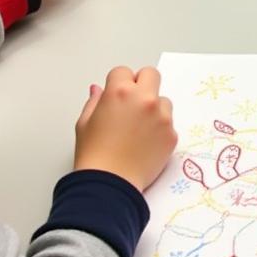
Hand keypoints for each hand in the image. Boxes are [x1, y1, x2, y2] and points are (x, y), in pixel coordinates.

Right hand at [74, 66, 176, 191]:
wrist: (110, 185)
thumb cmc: (93, 155)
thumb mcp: (84, 123)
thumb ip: (95, 101)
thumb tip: (99, 90)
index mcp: (120, 92)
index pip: (123, 71)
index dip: (118, 83)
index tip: (116, 96)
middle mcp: (144, 99)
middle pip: (151, 74)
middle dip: (142, 84)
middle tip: (132, 103)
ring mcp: (162, 116)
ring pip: (162, 100)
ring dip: (153, 108)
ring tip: (137, 130)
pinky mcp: (172, 134)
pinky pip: (168, 123)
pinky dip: (159, 129)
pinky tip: (145, 143)